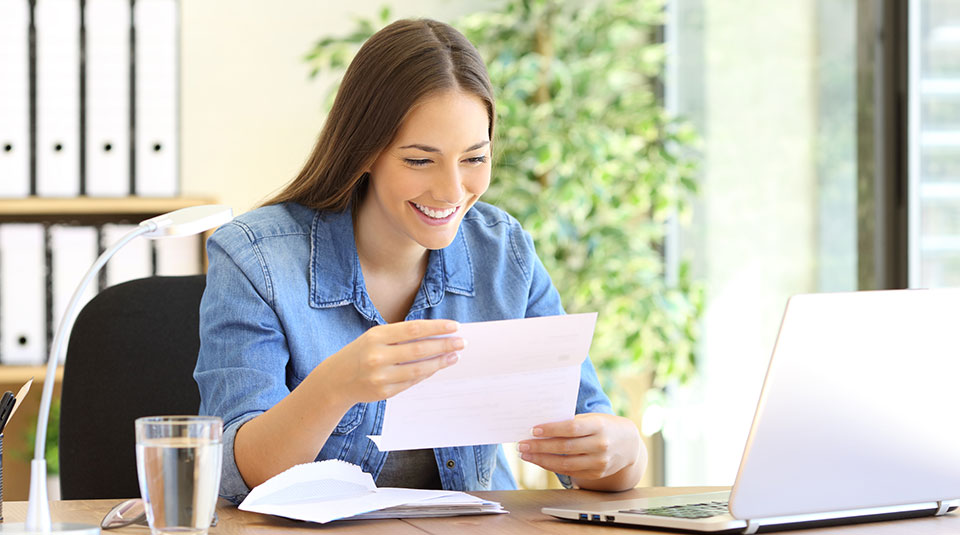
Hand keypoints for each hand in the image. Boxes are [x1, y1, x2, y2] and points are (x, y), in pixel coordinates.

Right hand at [319, 319, 462, 405]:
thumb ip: (401, 335)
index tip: (455, 326)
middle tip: (462, 342)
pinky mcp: (385, 392)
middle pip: (420, 349)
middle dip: (445, 345)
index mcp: (376, 336)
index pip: (414, 329)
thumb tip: (436, 335)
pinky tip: (438, 367)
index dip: (437, 328)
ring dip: (440, 362)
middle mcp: (378, 355)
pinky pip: (412, 382)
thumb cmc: (361, 353)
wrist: (336, 380)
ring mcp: (381, 376)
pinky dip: (427, 373)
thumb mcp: (375, 337)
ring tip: (455, 356)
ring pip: (419, 369)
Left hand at [517, 413, 643, 487]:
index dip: (551, 429)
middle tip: (522, 444)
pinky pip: (570, 472)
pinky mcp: (596, 474)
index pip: (571, 428)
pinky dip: (552, 467)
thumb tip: (542, 428)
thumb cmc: (604, 426)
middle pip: (565, 447)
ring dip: (542, 459)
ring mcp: (599, 462)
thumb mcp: (593, 419)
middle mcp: (600, 445)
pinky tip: (540, 461)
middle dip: (540, 446)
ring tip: (526, 454)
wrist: (629, 444)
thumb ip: (572, 423)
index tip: (533, 430)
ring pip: (565, 463)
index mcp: (599, 426)